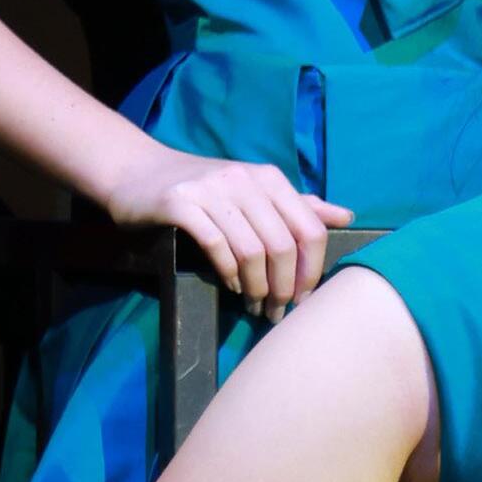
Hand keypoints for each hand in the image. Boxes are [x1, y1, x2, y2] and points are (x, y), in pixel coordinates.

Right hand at [101, 138, 348, 308]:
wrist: (136, 171)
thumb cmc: (203, 187)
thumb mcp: (253, 190)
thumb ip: (297, 205)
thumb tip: (345, 216)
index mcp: (268, 178)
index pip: (309, 228)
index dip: (311, 270)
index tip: (303, 297)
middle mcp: (244, 180)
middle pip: (283, 245)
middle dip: (284, 287)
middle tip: (276, 311)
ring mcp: (211, 191)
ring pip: (252, 251)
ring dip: (257, 288)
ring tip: (254, 305)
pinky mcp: (180, 204)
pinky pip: (217, 246)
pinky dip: (229, 273)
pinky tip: (232, 285)